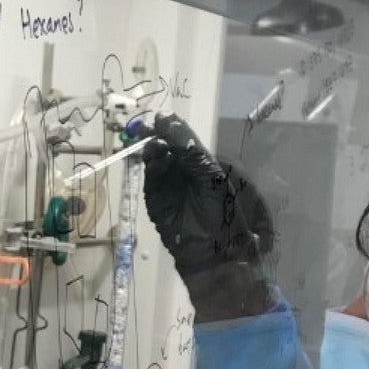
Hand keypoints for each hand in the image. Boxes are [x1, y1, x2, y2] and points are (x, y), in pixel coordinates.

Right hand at [141, 113, 272, 281]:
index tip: (160, 118)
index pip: (182, 139)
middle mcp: (183, 171)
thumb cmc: (221, 212)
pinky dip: (151, 169)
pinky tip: (156, 161)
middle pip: (165, 147)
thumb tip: (167, 117)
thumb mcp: (210, 174)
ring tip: (155, 147)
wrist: (214, 250)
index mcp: (200, 163)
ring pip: (155, 161)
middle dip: (157, 137)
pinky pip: (150, 179)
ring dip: (153, 151)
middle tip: (147, 128)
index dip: (170, 128)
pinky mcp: (155, 200)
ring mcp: (167, 186)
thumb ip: (189, 147)